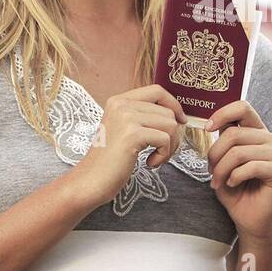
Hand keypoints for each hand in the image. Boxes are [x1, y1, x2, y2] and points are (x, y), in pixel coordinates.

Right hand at [74, 84, 187, 205]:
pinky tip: (150, 163)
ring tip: (155, 157)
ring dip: (170, 146)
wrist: (91, 180)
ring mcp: (126, 118)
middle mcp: (121, 105)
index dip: (174, 105)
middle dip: (173, 134)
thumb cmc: (109, 160)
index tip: (180, 121)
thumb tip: (177, 115)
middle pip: (168, 111)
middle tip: (161, 152)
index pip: (157, 91)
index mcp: (118, 101)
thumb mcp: (123, 129)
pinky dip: (163, 155)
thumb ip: (142, 117)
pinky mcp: (132, 135)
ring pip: (170, 125)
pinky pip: (165, 139)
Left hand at [206, 100, 271, 240]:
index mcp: (256, 133)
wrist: (250, 218)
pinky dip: (234, 177)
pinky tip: (232, 184)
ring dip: (221, 169)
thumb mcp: (222, 162)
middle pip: (233, 134)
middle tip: (210, 172)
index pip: (243, 108)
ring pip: (239, 152)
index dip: (222, 113)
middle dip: (214, 155)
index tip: (207, 128)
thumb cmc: (235, 190)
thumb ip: (220, 143)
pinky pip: (250, 167)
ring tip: (218, 182)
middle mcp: (270, 140)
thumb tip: (210, 125)